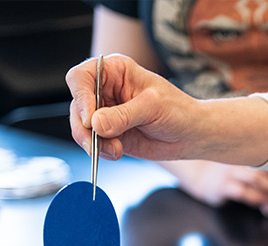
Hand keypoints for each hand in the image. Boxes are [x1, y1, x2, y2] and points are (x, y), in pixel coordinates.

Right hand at [66, 54, 267, 165]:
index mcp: (114, 71)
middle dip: (84, 128)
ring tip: (115, 151)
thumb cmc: (177, 111)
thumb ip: (123, 116)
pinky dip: (100, 152)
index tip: (91, 119)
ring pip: (81, 128)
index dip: (81, 96)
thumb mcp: (152, 108)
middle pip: (77, 106)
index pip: (81, 77)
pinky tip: (117, 152)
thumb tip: (96, 125)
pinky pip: (93, 144)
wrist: (190, 135)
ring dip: (93, 143)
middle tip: (96, 143)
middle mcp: (104, 91)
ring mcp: (105, 114)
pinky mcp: (109, 135)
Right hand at [167, 161, 267, 214]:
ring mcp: (229, 172)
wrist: (200, 177)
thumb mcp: (243, 159)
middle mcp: (238, 158)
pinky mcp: (221, 187)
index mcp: (245, 149)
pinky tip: (266, 204)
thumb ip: (261, 159)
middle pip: (266, 166)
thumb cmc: (229, 169)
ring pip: (256, 179)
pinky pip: (242, 192)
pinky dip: (256, 198)